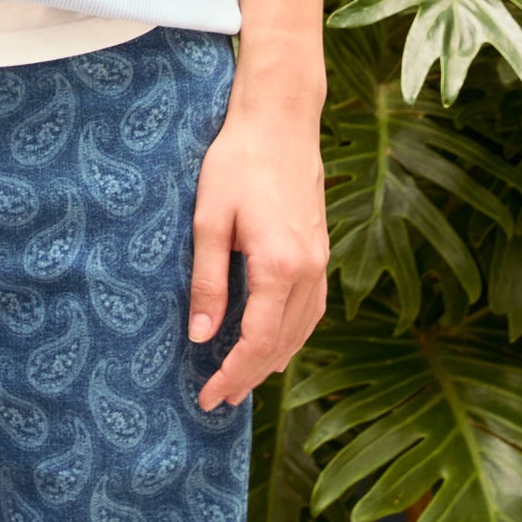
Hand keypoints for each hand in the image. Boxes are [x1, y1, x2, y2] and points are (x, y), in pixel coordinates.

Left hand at [186, 83, 329, 412]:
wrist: (280, 121)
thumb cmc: (238, 162)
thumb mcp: (209, 219)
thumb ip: (207, 282)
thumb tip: (201, 337)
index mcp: (280, 266)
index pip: (258, 342)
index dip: (232, 374)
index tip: (207, 397)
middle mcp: (309, 271)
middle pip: (284, 345)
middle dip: (250, 377)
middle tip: (218, 399)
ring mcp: (321, 262)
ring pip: (302, 332)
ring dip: (273, 361)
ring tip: (241, 381)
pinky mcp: (321, 251)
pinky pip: (311, 311)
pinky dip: (292, 336)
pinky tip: (272, 342)